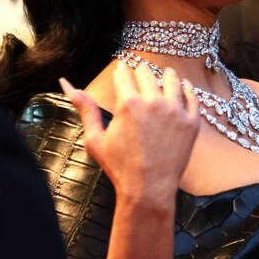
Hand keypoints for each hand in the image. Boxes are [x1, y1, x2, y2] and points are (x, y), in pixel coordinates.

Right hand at [60, 63, 198, 207]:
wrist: (148, 190)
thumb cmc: (119, 167)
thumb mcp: (95, 139)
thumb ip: (85, 108)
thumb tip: (66, 83)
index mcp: (128, 103)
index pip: (124, 75)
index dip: (122, 70)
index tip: (122, 67)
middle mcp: (153, 102)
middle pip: (147, 74)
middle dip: (142, 71)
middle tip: (140, 70)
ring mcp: (175, 111)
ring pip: (172, 81)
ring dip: (167, 75)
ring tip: (166, 72)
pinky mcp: (191, 122)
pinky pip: (192, 98)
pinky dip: (188, 89)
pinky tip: (184, 87)